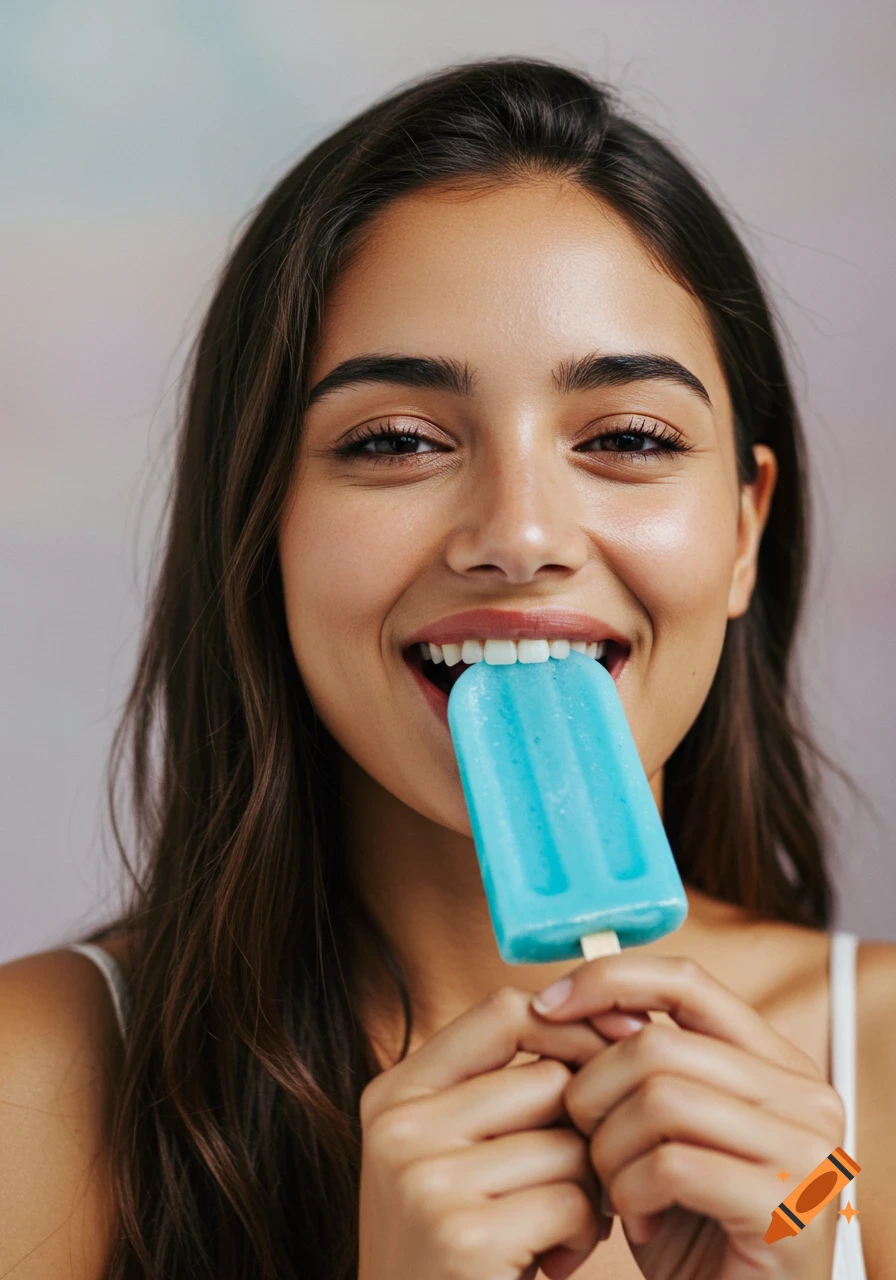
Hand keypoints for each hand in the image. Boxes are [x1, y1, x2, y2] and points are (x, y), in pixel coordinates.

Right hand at [357, 985, 615, 1279]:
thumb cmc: (454, 1256)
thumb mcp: (450, 1158)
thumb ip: (502, 1094)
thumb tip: (617, 1018)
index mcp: (394, 1094)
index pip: (502, 1011)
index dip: (570, 1029)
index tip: (616, 1054)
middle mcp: (400, 1126)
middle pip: (548, 1080)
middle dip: (583, 1133)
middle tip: (573, 1186)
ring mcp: (425, 1179)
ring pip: (570, 1143)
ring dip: (588, 1191)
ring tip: (555, 1234)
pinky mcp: (463, 1234)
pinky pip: (573, 1201)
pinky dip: (583, 1237)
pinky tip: (550, 1267)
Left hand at [531, 952, 845, 1279]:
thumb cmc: (687, 1225)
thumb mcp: (659, 1129)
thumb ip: (640, 1063)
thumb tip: (578, 999)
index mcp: (776, 1062)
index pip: (685, 980)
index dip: (608, 980)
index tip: (546, 1006)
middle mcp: (805, 1095)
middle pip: (656, 1045)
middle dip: (593, 1093)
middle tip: (586, 1145)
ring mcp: (806, 1150)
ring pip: (658, 1099)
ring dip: (609, 1150)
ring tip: (614, 1189)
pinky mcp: (788, 1206)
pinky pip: (671, 1166)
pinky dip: (632, 1196)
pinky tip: (642, 1224)